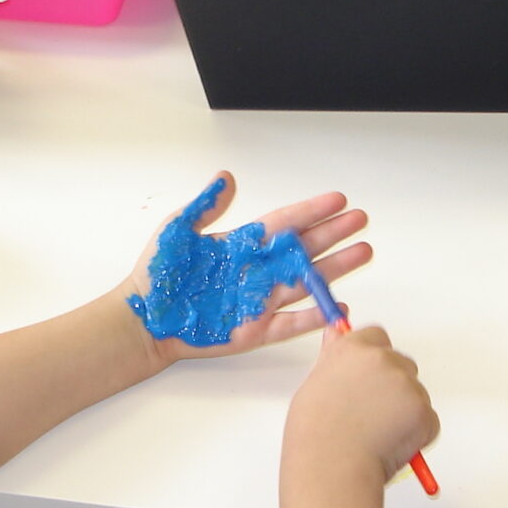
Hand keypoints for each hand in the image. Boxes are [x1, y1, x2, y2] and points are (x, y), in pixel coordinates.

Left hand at [121, 172, 371, 364]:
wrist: (144, 318)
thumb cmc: (158, 274)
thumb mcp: (179, 230)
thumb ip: (207, 206)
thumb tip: (227, 177)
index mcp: (243, 245)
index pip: (285, 223)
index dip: (312, 211)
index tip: (338, 200)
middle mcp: (257, 271)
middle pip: (304, 250)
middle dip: (334, 235)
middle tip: (362, 221)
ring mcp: (260, 301)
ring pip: (306, 283)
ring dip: (335, 269)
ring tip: (362, 252)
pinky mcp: (256, 330)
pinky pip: (292, 323)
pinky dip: (315, 317)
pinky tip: (338, 306)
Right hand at [285, 324, 438, 482]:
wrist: (333, 465)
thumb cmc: (317, 432)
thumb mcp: (316, 383)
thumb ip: (334, 356)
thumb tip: (336, 333)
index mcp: (353, 349)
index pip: (376, 337)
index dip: (373, 359)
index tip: (368, 376)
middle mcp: (382, 360)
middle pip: (401, 364)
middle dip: (392, 386)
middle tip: (371, 414)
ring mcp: (406, 384)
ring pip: (415, 393)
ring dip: (404, 410)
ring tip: (374, 433)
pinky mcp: (423, 410)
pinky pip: (428, 419)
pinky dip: (416, 432)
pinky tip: (390, 443)